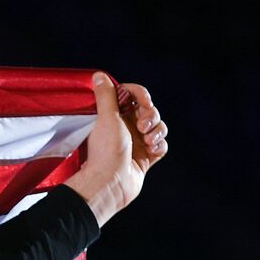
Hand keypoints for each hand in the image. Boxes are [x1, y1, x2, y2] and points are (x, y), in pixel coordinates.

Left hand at [64, 73, 168, 225]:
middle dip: (151, 115)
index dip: (141, 95)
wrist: (110, 183)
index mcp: (113, 117)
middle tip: (143, 126)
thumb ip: (105, 96)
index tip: (143, 101)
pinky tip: (151, 152)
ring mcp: (136, 143)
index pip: (132, 95)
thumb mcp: (105, 119)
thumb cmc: (105, 151)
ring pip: (159, 126)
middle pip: (149, 110)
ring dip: (157, 131)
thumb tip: (98, 75)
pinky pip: (162, 145)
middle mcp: (124, 129)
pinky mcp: (146, 158)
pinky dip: (159, 146)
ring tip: (148, 140)